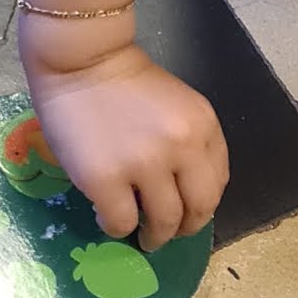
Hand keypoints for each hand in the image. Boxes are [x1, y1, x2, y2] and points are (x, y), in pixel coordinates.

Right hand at [25, 42, 228, 247]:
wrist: (80, 60)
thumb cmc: (125, 81)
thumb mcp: (177, 105)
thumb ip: (189, 142)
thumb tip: (184, 191)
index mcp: (202, 126)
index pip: (217, 181)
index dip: (203, 204)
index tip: (188, 211)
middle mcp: (181, 147)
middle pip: (199, 209)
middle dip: (187, 229)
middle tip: (169, 233)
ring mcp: (143, 164)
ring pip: (163, 223)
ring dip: (155, 237)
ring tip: (145, 237)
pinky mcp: (105, 179)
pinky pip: (121, 222)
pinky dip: (117, 228)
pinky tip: (110, 218)